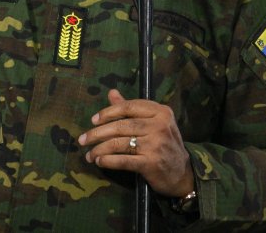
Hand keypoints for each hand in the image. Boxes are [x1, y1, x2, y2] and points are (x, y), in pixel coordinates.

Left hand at [78, 89, 194, 197]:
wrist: (183, 173)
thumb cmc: (164, 144)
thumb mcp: (153, 122)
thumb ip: (132, 108)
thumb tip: (111, 92)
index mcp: (160, 112)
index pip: (128, 107)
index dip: (108, 112)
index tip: (93, 120)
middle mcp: (160, 126)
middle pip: (121, 126)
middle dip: (97, 133)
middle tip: (83, 139)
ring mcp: (156, 144)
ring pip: (120, 143)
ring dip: (100, 149)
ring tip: (89, 154)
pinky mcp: (152, 163)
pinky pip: (123, 160)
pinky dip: (108, 161)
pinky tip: (100, 162)